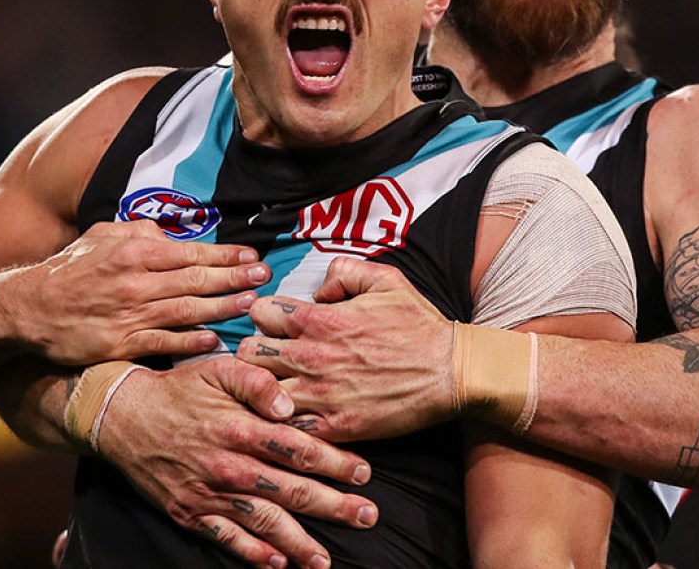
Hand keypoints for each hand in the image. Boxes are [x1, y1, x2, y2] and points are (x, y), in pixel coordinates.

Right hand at [0, 220, 269, 364]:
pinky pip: (164, 343)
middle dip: (235, 278)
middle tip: (264, 276)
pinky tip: (214, 339)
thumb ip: (139, 233)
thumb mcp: (101, 237)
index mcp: (134, 253)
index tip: (250, 256)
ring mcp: (130, 315)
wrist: (28, 308)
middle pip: (197, 280)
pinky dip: (191, 341)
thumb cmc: (68, 270)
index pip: (191, 252)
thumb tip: (172, 235)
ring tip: (251, 304)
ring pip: (187, 310)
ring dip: (223, 308)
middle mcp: (137, 283)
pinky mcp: (121, 344)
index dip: (225, 255)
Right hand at [98, 356, 377, 568]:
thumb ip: (259, 382)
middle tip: (368, 516)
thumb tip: (290, 404)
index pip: (300, 449)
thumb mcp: (220, 368)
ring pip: (265, 523)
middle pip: (292, 491)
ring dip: (299, 542)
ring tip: (326, 558)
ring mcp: (210, 494)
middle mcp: (230, 466)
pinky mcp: (191, 513)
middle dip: (334, 506)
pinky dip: (253, 554)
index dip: (335, 463)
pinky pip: (227, 539)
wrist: (124, 417)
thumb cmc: (180, 389)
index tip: (364, 473)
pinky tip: (277, 564)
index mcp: (242, 428)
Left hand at [238, 256, 456, 441]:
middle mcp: (311, 357)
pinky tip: (297, 413)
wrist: (450, 372)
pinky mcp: (334, 427)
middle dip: (255, 353)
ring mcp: (320, 395)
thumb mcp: (385, 279)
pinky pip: (287, 427)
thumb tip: (317, 289)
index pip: (259, 312)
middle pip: (248, 354)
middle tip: (272, 358)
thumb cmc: (419, 325)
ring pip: (260, 393)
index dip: (265, 316)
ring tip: (279, 388)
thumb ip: (343, 272)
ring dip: (266, 390)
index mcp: (319, 320)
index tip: (278, 325)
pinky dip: (286, 420)